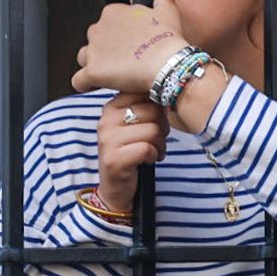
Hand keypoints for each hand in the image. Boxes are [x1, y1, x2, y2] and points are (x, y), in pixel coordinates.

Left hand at [73, 0, 189, 96]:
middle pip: (94, 40)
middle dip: (106, 49)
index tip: (130, 44)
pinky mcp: (93, 72)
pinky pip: (78, 80)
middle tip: (126, 59)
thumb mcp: (169, 11)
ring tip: (114, 73)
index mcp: (113, 12)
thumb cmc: (169, 40)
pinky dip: (86, 84)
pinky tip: (97, 85)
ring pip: (84, 58)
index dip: (118, 35)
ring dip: (95, 64)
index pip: (107, 23)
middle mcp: (98, 29)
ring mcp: (94, 51)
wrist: (169, 64)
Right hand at [94, 93, 168, 213]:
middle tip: (154, 141)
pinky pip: (147, 148)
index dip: (159, 109)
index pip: (145, 92)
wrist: (117, 188)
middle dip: (162, 128)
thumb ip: (148, 106)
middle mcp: (106, 120)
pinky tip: (147, 160)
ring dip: (159, 144)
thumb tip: (170, 87)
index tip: (153, 122)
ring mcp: (107, 139)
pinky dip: (154, 156)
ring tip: (150, 151)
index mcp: (112, 107)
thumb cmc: (134, 151)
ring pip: (153, 130)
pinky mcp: (113, 158)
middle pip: (153, 111)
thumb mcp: (139, 124)